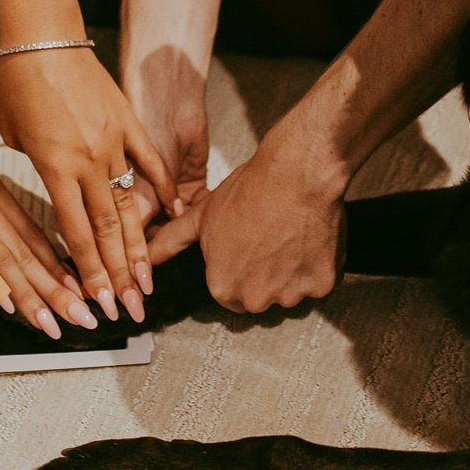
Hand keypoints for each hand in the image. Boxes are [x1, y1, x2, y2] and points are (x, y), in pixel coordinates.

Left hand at [0, 46, 173, 322]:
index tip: (98, 300)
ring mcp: (112, 141)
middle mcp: (87, 161)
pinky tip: (176, 213)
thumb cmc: (19, 83)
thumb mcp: (15, 136)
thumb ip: (39, 167)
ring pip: (131, 203)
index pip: (77, 233)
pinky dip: (163, 188)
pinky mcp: (127, 121)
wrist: (42, 37)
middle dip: (118, 274)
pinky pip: (149, 161)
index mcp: (55, 168)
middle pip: (109, 229)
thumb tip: (52, 181)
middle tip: (129, 306)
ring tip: (148, 278)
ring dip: (140, 245)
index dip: (90, 272)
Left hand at [147, 118, 346, 312]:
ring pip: (292, 291)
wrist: (296, 172)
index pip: (229, 293)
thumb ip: (172, 241)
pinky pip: (319, 282)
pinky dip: (317, 264)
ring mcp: (291, 294)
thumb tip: (147, 255)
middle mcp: (256, 298)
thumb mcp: (203, 215)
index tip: (246, 247)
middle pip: (261, 296)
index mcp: (223, 287)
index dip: (238, 267)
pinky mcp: (322, 284)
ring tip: (289, 234)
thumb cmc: (251, 190)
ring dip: (292, 270)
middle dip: (265, 274)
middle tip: (269, 239)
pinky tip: (308, 237)